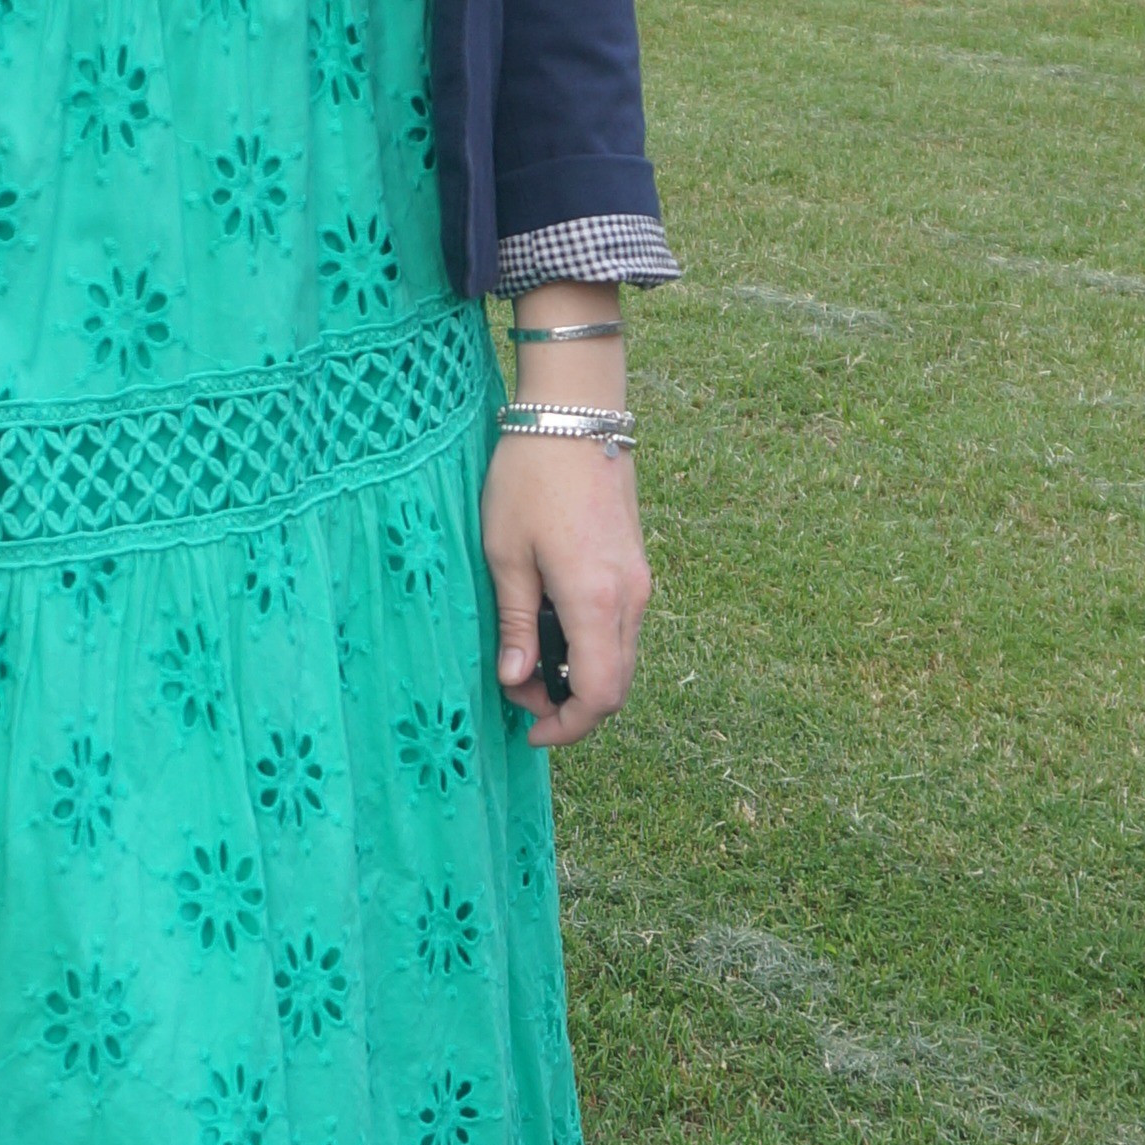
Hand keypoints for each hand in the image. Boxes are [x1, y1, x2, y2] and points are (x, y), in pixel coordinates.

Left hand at [483, 432, 649, 748]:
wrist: (574, 413)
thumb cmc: (529, 478)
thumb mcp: (505, 554)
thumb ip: (516, 623)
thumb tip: (516, 681)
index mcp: (597, 600)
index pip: (599, 695)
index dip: (567, 727)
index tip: (529, 732)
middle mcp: (631, 598)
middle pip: (615, 686)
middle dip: (569, 706)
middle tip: (516, 692)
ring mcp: (639, 582)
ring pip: (620, 659)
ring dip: (579, 677)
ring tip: (525, 658)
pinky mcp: (635, 566)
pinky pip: (621, 629)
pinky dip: (590, 648)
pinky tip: (550, 628)